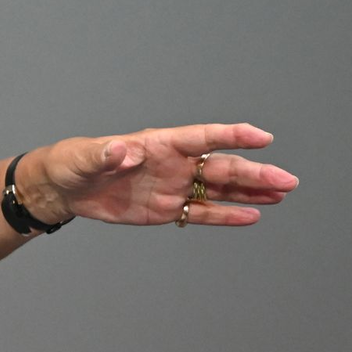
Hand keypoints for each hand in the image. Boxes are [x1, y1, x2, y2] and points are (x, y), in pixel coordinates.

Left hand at [29, 123, 297, 227]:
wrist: (64, 188)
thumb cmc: (73, 162)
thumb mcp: (83, 157)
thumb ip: (105, 154)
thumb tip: (123, 151)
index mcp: (156, 143)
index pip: (201, 137)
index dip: (231, 136)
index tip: (262, 137)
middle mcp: (172, 163)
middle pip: (220, 166)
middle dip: (254, 172)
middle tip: (287, 180)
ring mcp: (172, 186)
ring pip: (219, 188)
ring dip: (250, 191)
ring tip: (282, 193)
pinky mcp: (166, 209)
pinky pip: (202, 212)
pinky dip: (226, 215)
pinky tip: (253, 215)